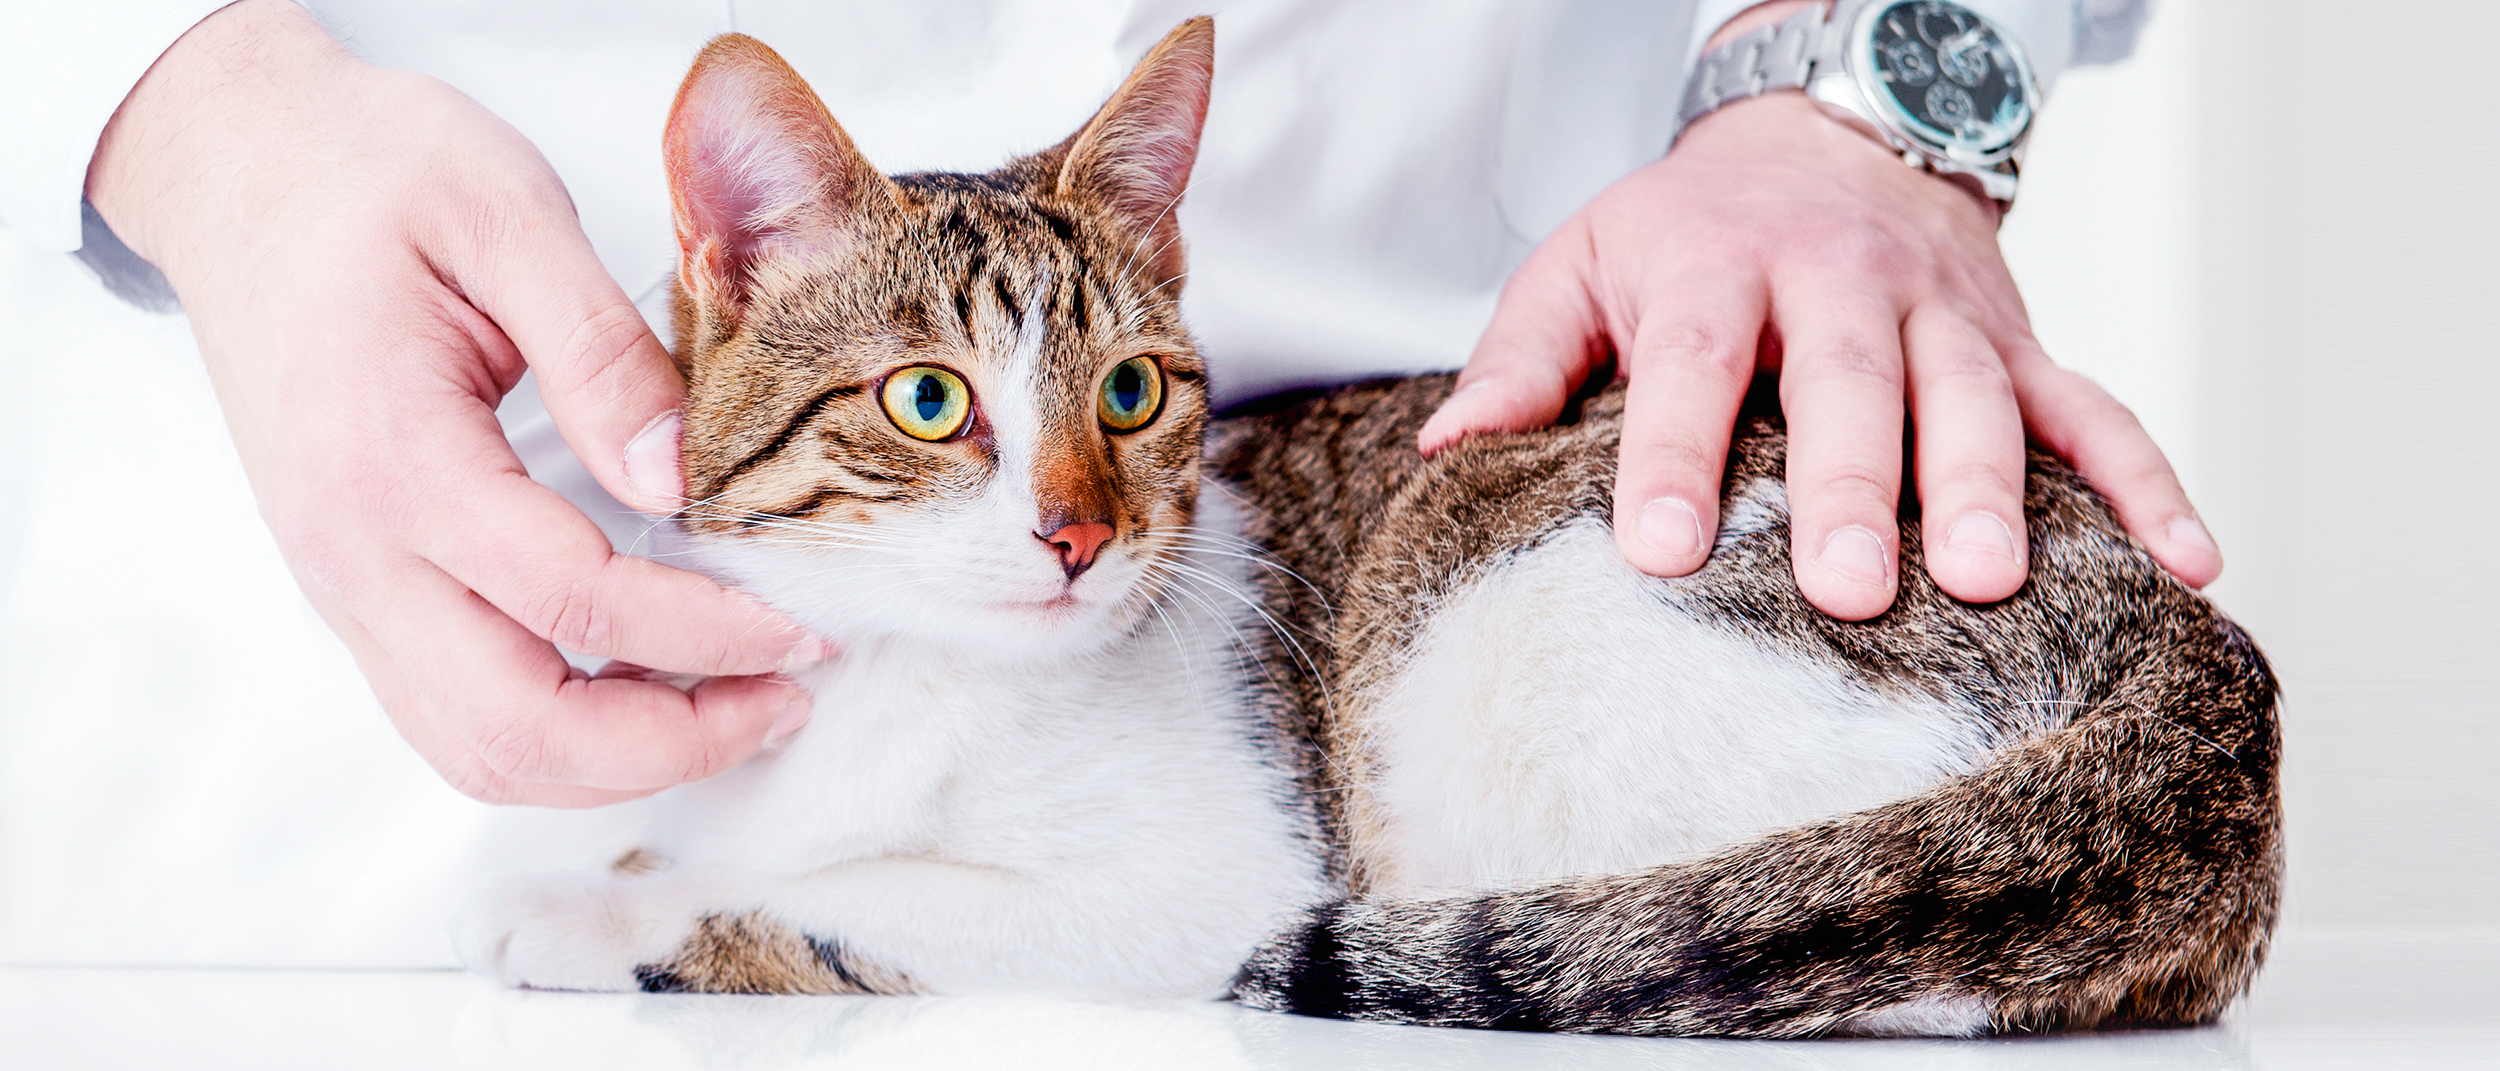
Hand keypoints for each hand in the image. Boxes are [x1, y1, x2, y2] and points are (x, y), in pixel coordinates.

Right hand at [85, 0, 826, 804]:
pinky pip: (454, 716)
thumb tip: (680, 483)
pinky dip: (562, 739)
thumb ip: (601, 351)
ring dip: (616, 761)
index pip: (574, 603)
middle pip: (515, 731)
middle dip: (669, 743)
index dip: (704, 636)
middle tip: (784, 698)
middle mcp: (352, 552)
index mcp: (394, 459)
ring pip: (479, 751)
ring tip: (736, 708)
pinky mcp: (355, 589)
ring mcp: (343, 584)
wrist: (234, 167)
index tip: (800, 629)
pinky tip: (649, 689)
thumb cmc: (366, 174)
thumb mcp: (504, 212)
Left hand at [1421, 69, 2219, 619]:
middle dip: (1852, 486)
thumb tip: (1447, 452)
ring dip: (1990, 490)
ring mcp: (1944, 314)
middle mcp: (1840, 284)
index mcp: (1718, 267)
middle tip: (1849, 591)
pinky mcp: (2019, 342)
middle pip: (1849, 384)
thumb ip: (1523, 357)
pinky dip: (2149, 483)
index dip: (1671, 455)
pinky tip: (2189, 564)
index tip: (1654, 552)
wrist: (1826, 133)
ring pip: (1977, 398)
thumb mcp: (1584, 262)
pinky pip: (2097, 411)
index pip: (1690, 365)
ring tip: (1992, 583)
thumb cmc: (1688, 230)